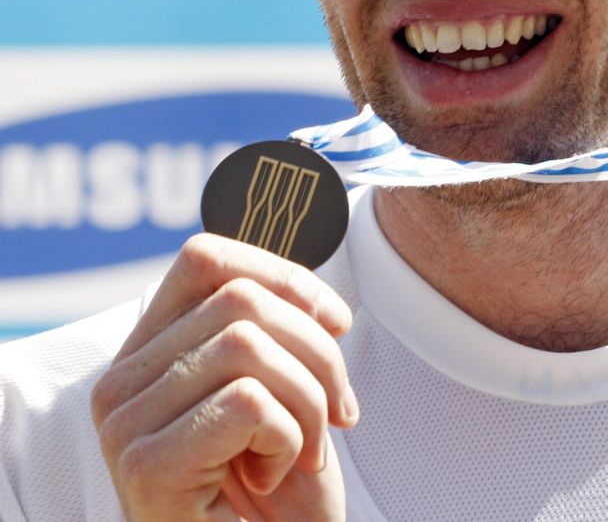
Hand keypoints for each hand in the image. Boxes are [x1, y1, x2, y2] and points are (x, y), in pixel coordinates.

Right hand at [91, 233, 357, 520]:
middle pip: (240, 301)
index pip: (205, 260)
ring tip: (306, 449)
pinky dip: (288, 438)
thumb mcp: (272, 393)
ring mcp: (124, 424)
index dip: (283, 276)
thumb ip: (265, 334)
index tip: (336, 320)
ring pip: (246, 345)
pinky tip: (274, 475)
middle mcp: (120, 382)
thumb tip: (313, 294)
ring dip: (307, 400)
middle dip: (316, 351)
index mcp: (145, 353)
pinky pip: (247, 403)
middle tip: (337, 411)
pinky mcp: (146, 466)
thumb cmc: (270, 497)